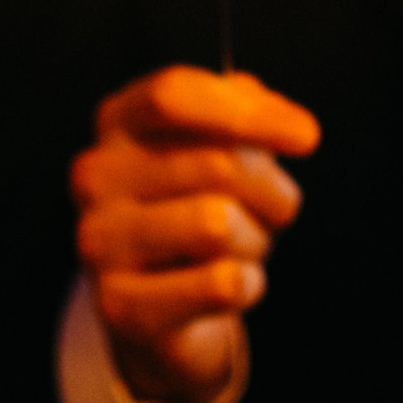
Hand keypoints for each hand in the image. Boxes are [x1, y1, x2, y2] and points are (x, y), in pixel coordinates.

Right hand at [70, 67, 320, 402]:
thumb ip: (243, 113)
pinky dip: (247, 285)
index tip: (307, 138)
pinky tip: (229, 286)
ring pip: (218, 225)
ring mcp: (99, 243)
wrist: (163, 308)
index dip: (248, 113)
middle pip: (216, 163)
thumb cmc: (200, 208)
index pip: (173, 94)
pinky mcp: (121, 307)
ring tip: (241, 248)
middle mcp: (95, 177)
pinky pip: (220, 284)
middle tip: (269, 212)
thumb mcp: (222, 147)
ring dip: (255, 241)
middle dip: (269, 192)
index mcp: (118, 122)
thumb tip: (278, 119)